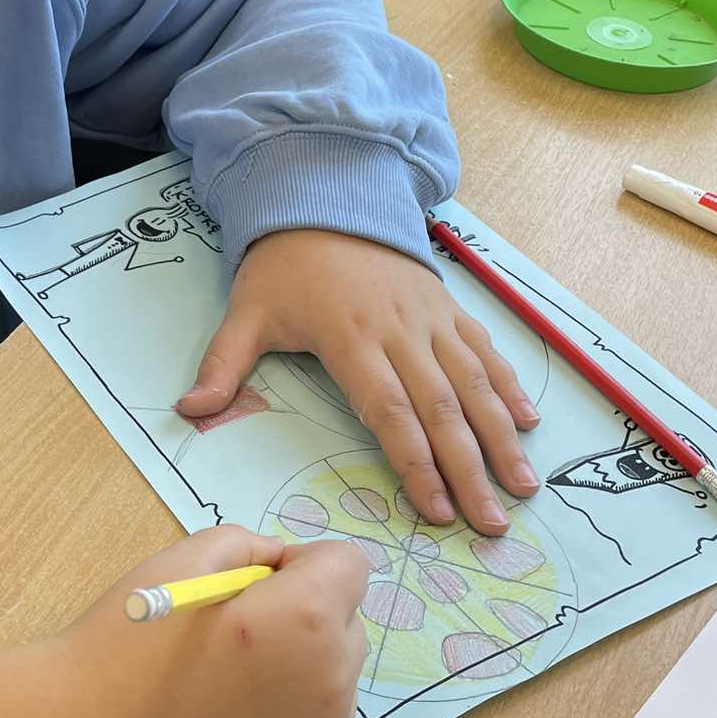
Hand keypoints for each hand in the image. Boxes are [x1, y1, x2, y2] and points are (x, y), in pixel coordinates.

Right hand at [0, 526, 366, 717]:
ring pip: (331, 685)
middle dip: (305, 617)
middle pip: (347, 627)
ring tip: (220, 684)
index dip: (303, 563)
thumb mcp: (178, 562)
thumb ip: (245, 545)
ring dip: (297, 672)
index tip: (257, 582)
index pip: (350, 565)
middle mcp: (329, 689)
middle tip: (233, 632)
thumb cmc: (122, 651)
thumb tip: (278, 561)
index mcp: (304, 622)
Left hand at [179, 229, 539, 534]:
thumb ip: (222, 365)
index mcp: (350, 337)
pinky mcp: (448, 305)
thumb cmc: (283, 265)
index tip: (437, 511)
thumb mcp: (245, 312)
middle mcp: (400, 329)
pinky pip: (484, 349)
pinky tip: (529, 423)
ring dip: (502, 436)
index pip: (390, 411)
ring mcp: (430, 316)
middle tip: (494, 522)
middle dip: (471, 469)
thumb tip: (187, 411)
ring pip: (474, 382)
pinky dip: (509, 385)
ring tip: (525, 486)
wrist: (323, 195)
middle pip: (442, 408)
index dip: (415, 463)